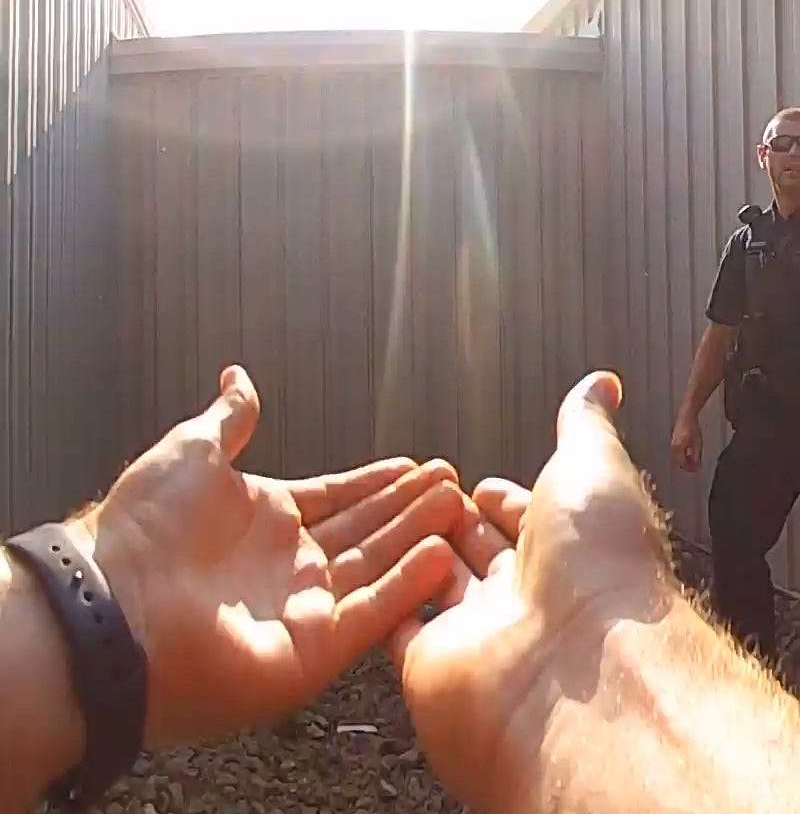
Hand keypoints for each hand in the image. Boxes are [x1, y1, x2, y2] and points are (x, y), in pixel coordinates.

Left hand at [75, 365, 463, 747]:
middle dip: (411, 505)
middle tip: (453, 482)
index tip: (415, 465)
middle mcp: (288, 564)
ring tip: (460, 508)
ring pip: (378, 566)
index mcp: (262, 521)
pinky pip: (372, 612)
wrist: (115, 608)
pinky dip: (408, 586)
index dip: (377, 481)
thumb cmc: (140, 531)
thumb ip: (229, 419)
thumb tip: (238, 377)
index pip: (337, 497)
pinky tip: (442, 556)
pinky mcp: (315, 647)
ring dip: (419, 537)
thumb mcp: (190, 454)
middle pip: (366, 530)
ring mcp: (304, 606)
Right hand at [390, 371, 675, 810]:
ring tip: (386, 524)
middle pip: (483, 554)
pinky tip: (364, 583)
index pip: (532, 519)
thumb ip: (585, 425)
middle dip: (454, 523)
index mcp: (574, 547)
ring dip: (414, 555)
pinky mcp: (432, 669)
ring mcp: (481, 635)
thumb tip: (603, 381)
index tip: (476, 482)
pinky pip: (398, 633)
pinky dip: (380, 606)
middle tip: (424, 499)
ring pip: (438, 587)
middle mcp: (531, 595)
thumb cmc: (599, 565)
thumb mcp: (594, 467)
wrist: (577, 671)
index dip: (506, 499)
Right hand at [670, 412, 702, 472]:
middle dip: (688, 465)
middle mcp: (673, 447)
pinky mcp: (673, 441)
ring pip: (678, 457)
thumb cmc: (692, 426)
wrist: (686, 415)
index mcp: (679, 448)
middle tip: (697, 465)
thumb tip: (697, 466)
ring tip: (695, 459)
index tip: (697, 469)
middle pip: (679, 461)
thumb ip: (697, 455)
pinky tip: (690, 452)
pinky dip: (684, 454)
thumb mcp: (698, 442)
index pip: (683, 464)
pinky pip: (677, 452)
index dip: (691, 468)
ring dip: (686, 460)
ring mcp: (672, 444)